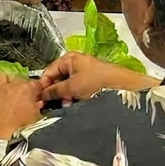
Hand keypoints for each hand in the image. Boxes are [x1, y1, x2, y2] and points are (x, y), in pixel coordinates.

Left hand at [0, 72, 43, 139]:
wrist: (3, 142)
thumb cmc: (22, 132)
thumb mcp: (38, 118)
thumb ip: (38, 106)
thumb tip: (37, 103)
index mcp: (26, 89)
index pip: (35, 83)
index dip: (37, 90)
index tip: (37, 95)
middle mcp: (10, 86)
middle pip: (18, 79)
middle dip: (22, 86)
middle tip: (23, 97)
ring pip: (2, 77)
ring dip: (7, 83)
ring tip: (9, 93)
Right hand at [39, 52, 159, 104]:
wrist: (126, 88)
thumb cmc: (98, 83)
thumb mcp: (72, 87)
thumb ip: (55, 91)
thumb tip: (42, 95)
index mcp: (69, 59)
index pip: (49, 71)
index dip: (43, 86)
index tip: (38, 100)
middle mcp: (76, 64)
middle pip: (58, 80)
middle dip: (55, 93)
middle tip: (53, 106)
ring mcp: (85, 74)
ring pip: (68, 87)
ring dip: (65, 97)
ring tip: (67, 106)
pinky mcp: (93, 84)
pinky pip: (77, 91)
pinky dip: (74, 98)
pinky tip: (75, 106)